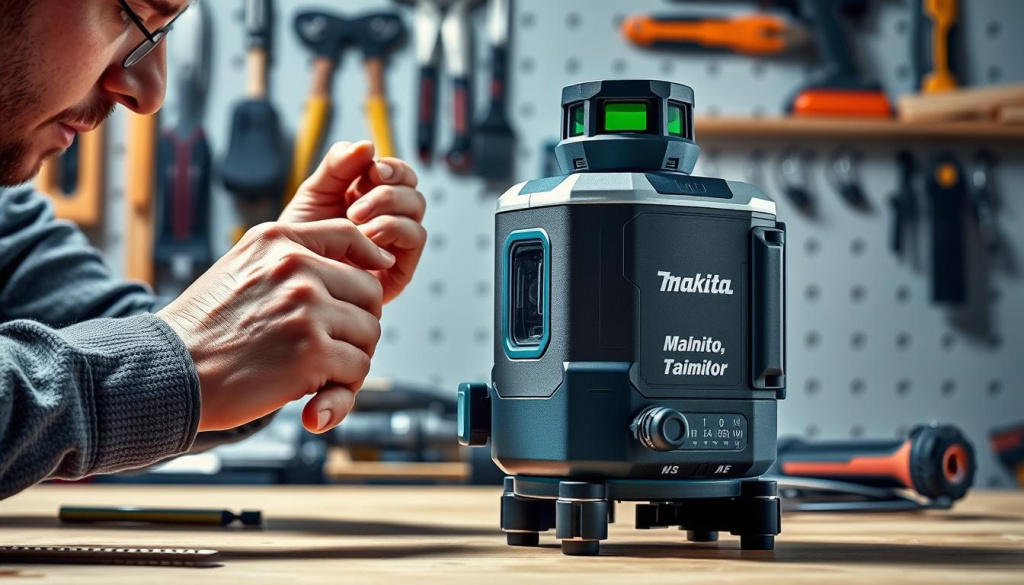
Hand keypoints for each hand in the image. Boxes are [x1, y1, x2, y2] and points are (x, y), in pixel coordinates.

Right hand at [157, 219, 393, 433]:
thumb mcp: (240, 268)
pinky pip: (358, 367)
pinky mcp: (312, 352)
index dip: (370, 256)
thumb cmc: (203, 330)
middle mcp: (295, 267)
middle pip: (370, 292)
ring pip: (369, 332)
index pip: (348, 234)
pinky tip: (311, 396)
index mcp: (276, 241)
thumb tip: (359, 263)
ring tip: (318, 373)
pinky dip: (343, 388)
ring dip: (352, 358)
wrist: (166, 373)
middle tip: (335, 348)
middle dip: (360, 323)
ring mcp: (306, 308)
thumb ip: (289, 260)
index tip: (378, 270)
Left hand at [281, 141, 426, 303]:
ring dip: (388, 209)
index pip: (399, 173)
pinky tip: (367, 238)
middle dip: (386, 191)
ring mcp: (397, 242)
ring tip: (355, 222)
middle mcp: (389, 217)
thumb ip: (338, 167)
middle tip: (355, 207)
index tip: (373, 170)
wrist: (294, 277)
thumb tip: (367, 144)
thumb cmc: (303, 239)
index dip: (392, 167)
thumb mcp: (316, 193)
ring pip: (416, 210)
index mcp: (372, 197)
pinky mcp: (401, 267)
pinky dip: (392, 230)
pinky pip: (415, 237)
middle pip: (411, 189)